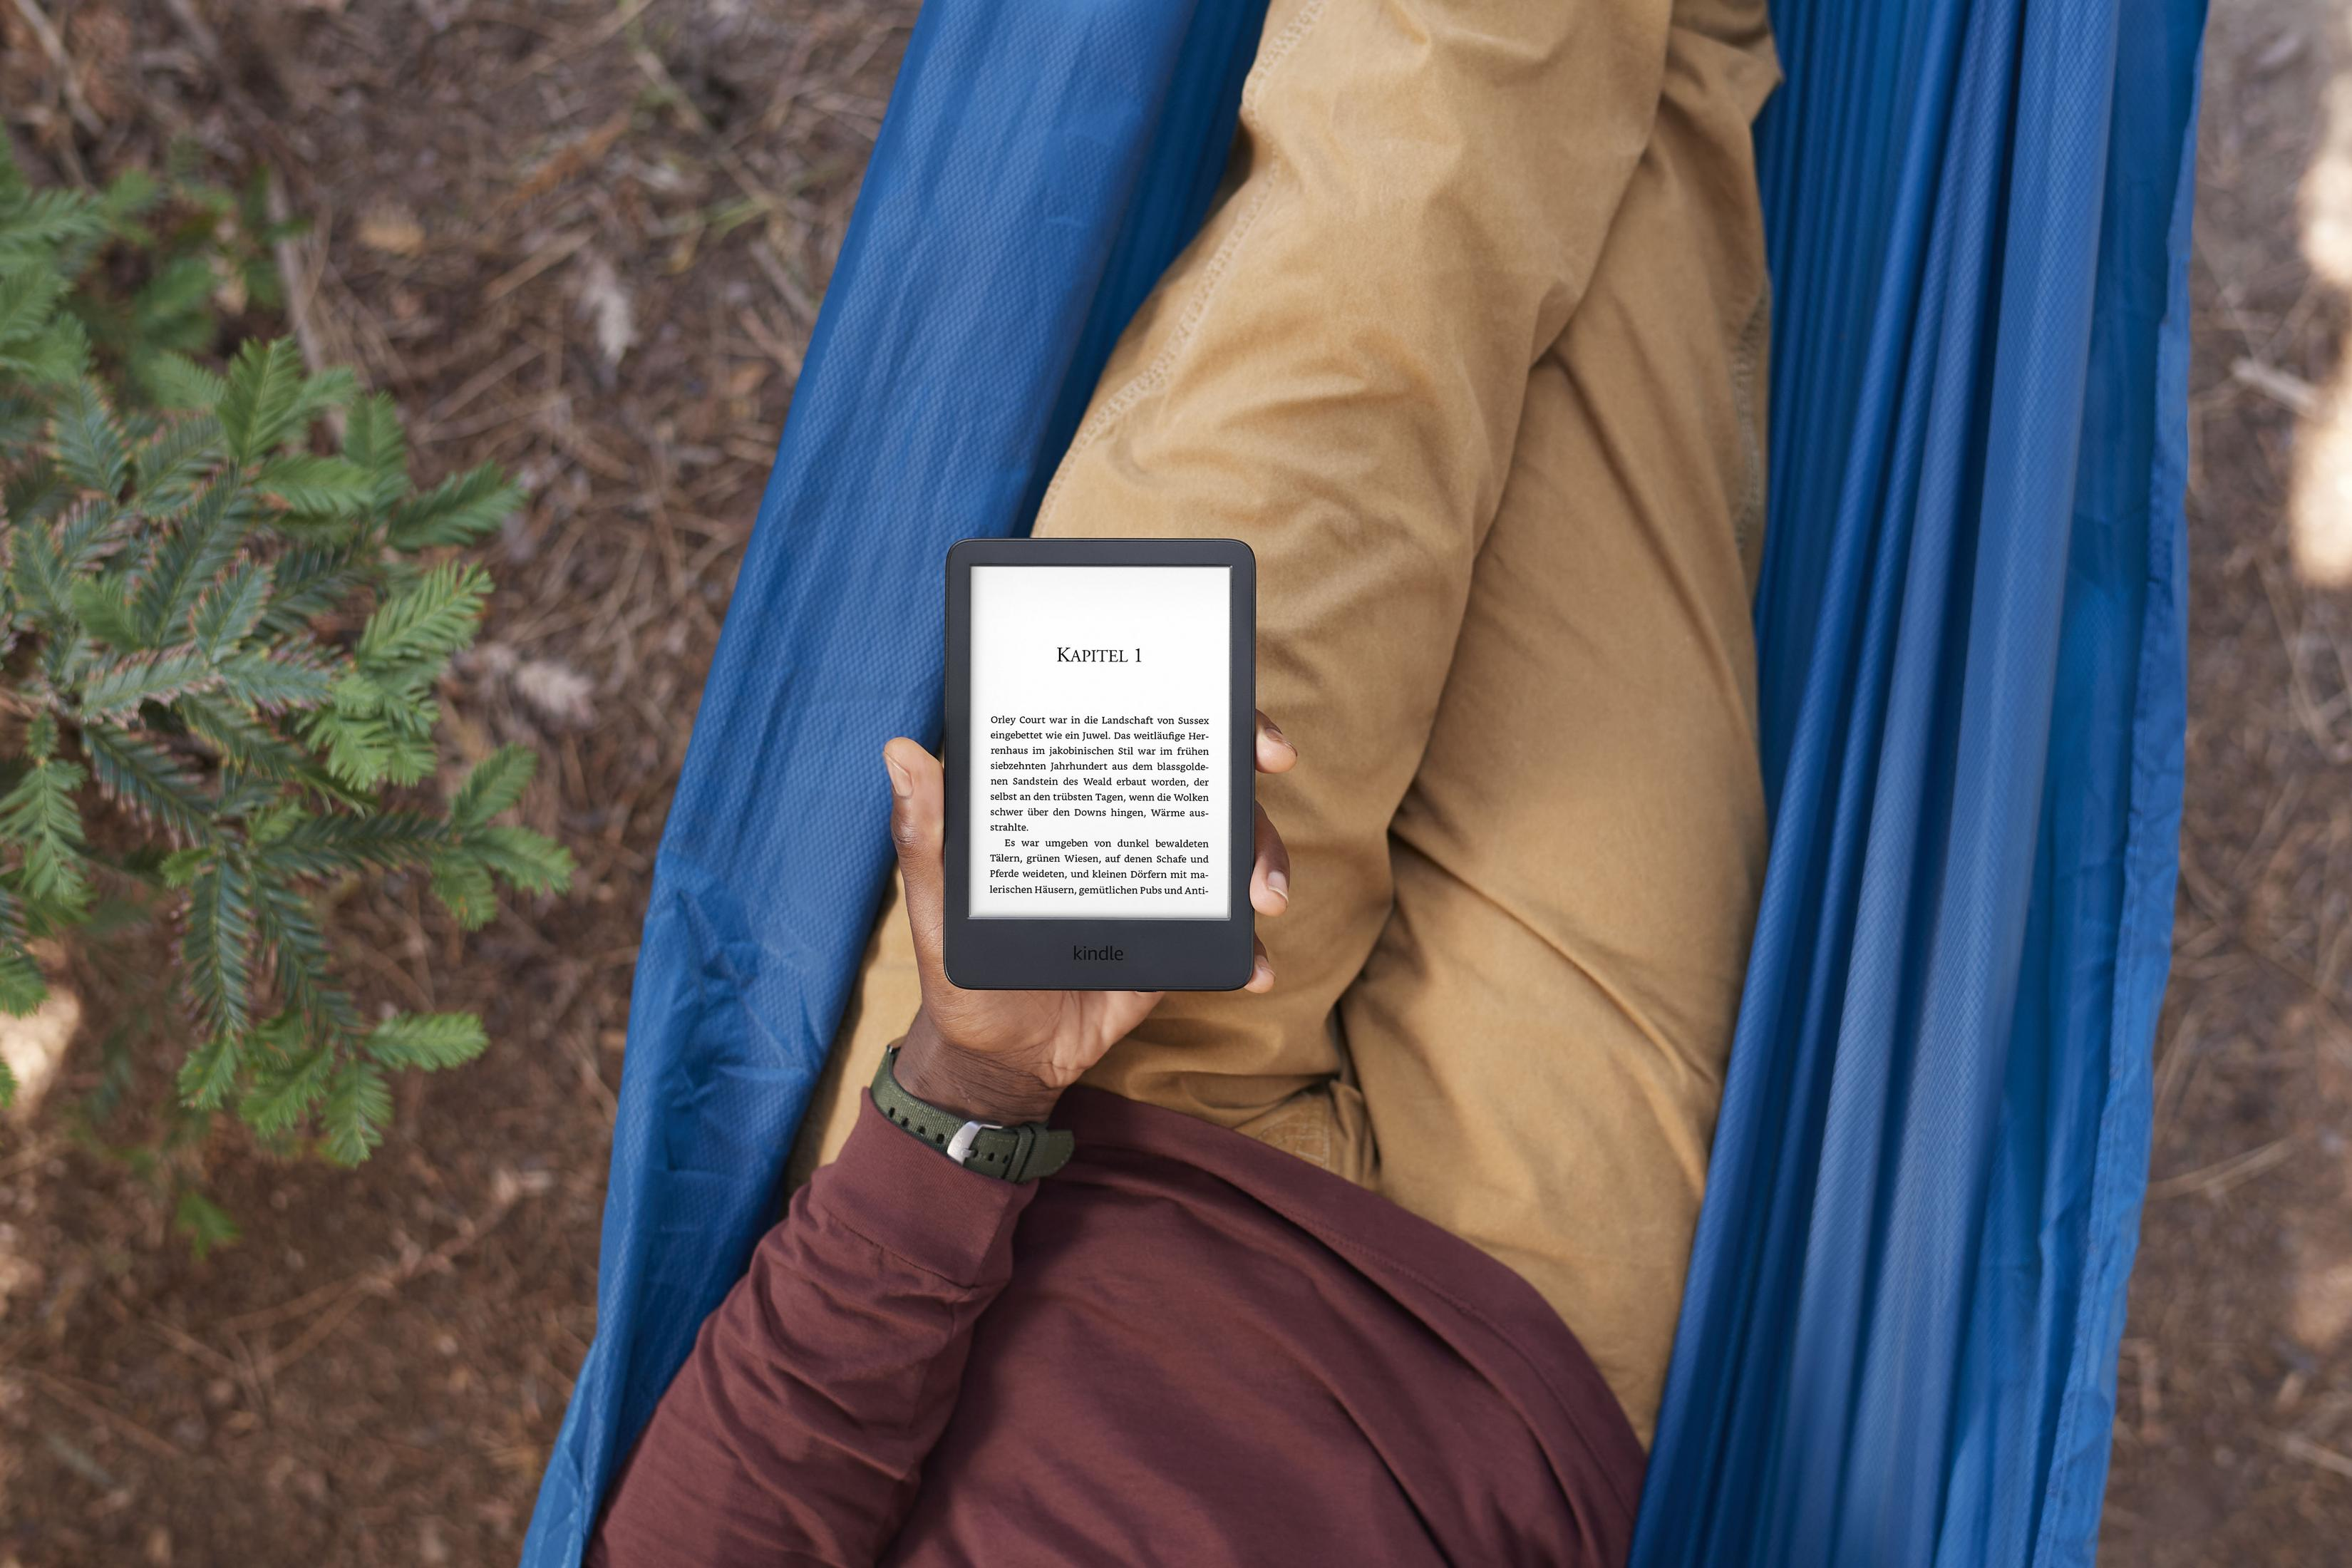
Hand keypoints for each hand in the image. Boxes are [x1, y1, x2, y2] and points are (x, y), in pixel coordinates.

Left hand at [880, 712, 1297, 1124]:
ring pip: (1227, 848)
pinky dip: (1249, 949)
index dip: (1176, 700)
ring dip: (1260, 857)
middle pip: (1196, 774)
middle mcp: (1119, 829)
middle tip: (1270, 761)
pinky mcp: (1175, 944)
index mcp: (1069, 803)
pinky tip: (1257, 967)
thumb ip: (926, 837)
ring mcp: (1154, 884)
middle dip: (1243, 759)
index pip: (1124, 731)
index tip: (1215, 697)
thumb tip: (900, 753)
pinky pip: (1225, 936)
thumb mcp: (936, 904)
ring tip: (1261, 896)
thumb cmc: (960, 970)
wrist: (999, 1060)